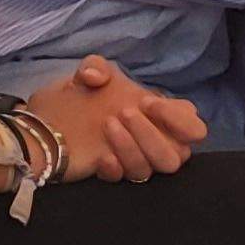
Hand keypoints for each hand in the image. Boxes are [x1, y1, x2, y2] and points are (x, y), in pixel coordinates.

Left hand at [29, 55, 205, 182]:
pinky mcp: (115, 172)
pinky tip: (101, 156)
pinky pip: (124, 179)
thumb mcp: (89, 73)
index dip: (180, 120)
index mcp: (164, 119)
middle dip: (152, 134)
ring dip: (133, 147)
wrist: (50, 117)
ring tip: (108, 124)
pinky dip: (115, 168)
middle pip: (178, 155)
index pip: (194, 129)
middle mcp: (157, 143)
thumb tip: (95, 76)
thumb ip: (95, 66)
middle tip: (125, 113)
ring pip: (152, 169)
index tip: (148, 102)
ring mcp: (137, 160)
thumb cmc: (83, 94)